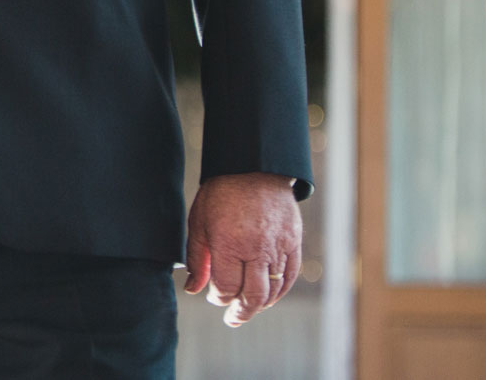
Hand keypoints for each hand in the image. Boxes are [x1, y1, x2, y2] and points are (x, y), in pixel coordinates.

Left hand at [183, 172, 302, 326]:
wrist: (254, 167)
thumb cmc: (221, 193)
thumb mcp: (199, 222)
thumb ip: (196, 258)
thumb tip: (192, 289)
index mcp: (229, 244)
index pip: (225, 288)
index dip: (218, 298)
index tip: (213, 297)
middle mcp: (256, 249)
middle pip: (252, 297)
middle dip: (240, 313)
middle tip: (232, 319)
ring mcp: (278, 247)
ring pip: (272, 291)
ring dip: (259, 305)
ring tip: (248, 309)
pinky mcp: (293, 243)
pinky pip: (289, 277)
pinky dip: (279, 292)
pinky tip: (268, 296)